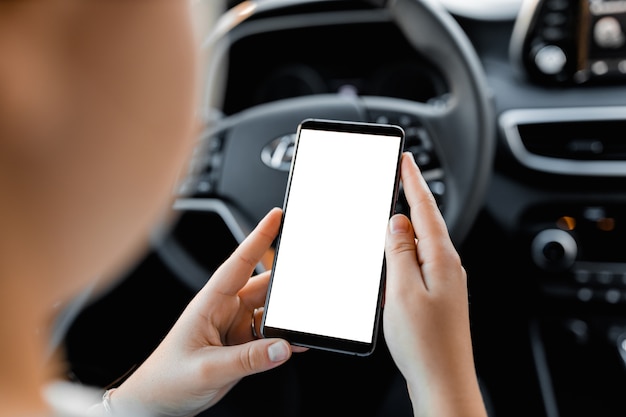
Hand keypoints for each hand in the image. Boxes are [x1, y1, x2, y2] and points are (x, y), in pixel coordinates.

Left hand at [109, 207, 304, 416]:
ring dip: (285, 319)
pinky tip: (294, 344)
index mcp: (209, 303)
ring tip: (299, 328)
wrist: (157, 403)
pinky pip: (269, 336)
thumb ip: (247, 360)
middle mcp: (224, 310)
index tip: (276, 216)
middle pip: (262, 288)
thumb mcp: (207, 370)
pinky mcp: (241, 345)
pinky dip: (283, 339)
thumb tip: (282, 347)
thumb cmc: (166, 380)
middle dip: (285, 287)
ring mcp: (234, 328)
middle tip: (304, 291)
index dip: (258, 237)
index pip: (238, 263)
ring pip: (269, 313)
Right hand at [383, 153, 486, 416]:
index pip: (426, 209)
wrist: (444, 382)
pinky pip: (419, 263)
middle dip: (411, 198)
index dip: (413, 181)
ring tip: (388, 214)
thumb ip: (399, 252)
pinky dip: (404, 252)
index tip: (406, 159)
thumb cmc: (425, 345)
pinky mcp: (438, 297)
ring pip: (422, 244)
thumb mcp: (403, 291)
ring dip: (406, 227)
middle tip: (395, 177)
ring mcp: (445, 282)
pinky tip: (393, 258)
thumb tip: (398, 222)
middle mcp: (448, 267)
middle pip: (427, 222)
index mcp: (441, 260)